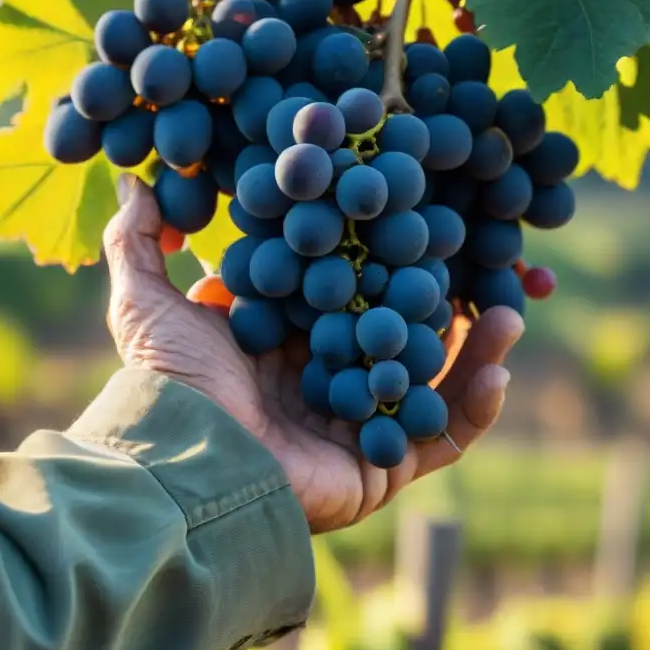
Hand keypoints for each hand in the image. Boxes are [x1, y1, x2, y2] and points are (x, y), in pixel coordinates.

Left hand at [104, 175, 523, 532]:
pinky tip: (498, 370)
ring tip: (512, 310)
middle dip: (448, 299)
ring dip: (477, 348)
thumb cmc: (171, 382)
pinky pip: (443, 439)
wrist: (185, 464)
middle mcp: (329, 380)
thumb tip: (136, 179)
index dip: (388, 256)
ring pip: (434, 381)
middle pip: (404, 332)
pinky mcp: (381, 469)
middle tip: (489, 259)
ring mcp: (360, 425)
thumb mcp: (148, 302)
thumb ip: (140, 241)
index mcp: (289, 339)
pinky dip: (475, 408)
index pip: (354, 289)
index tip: (420, 217)